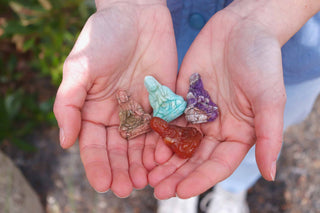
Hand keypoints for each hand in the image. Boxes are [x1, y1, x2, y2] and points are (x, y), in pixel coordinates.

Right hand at [53, 0, 176, 196]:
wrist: (136, 13)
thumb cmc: (103, 36)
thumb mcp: (79, 67)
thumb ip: (69, 104)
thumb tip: (65, 141)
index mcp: (94, 110)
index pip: (94, 145)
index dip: (98, 165)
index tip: (104, 184)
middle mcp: (118, 114)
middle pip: (119, 150)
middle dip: (123, 170)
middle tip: (128, 189)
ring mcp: (142, 109)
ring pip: (142, 144)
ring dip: (144, 164)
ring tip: (147, 180)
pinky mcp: (163, 101)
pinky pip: (164, 127)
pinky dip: (164, 143)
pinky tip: (165, 158)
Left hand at [148, 7, 285, 198]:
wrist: (242, 28)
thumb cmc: (262, 61)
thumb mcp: (269, 98)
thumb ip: (269, 135)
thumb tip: (270, 174)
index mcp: (239, 133)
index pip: (218, 164)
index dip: (200, 179)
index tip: (181, 191)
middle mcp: (217, 128)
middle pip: (194, 158)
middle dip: (177, 174)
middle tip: (157, 189)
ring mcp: (198, 114)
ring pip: (179, 142)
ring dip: (163, 159)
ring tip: (147, 174)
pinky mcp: (182, 98)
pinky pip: (169, 119)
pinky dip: (158, 133)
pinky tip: (145, 144)